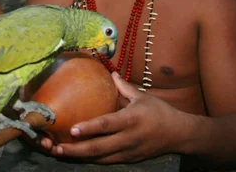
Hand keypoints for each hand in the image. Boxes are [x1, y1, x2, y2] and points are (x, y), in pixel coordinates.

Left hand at [40, 72, 188, 162]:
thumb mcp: (142, 97)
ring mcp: (128, 152)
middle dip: (76, 149)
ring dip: (79, 156)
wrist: (179, 135)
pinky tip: (76, 155)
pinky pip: (106, 161)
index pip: (107, 125)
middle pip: (98, 148)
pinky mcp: (129, 160)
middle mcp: (128, 138)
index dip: (89, 128)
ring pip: (100, 158)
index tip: (72, 129)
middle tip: (55, 147)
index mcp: (131, 120)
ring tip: (58, 152)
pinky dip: (90, 159)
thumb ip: (124, 87)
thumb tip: (111, 73)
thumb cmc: (160, 112)